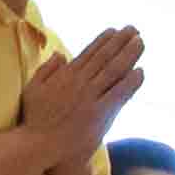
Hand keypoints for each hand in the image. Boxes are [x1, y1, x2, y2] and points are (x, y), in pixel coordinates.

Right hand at [17, 28, 147, 152]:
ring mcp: (90, 97)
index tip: (115, 30)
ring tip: (141, 42)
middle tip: (134, 29)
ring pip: (114, 71)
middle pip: (105, 57)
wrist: (38, 145)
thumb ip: (46, 69)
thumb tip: (61, 53)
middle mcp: (80, 82)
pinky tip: (141, 71)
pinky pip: (118, 94)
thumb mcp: (32, 88)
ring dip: (129, 55)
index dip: (104, 40)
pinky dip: (130, 82)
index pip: (89, 53)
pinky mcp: (99, 114)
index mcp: (65, 75)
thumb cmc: (34, 119)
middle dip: (121, 41)